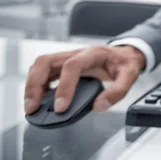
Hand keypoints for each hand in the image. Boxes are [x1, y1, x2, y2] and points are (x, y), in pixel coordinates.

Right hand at [24, 45, 145, 114]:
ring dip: (31, 85)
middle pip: (46, 61)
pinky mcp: (63, 65)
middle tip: (33, 107)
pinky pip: (43, 72)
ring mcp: (67, 57)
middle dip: (35, 84)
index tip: (60, 107)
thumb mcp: (130, 76)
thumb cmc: (125, 63)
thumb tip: (99, 106)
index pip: (72, 66)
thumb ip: (118, 91)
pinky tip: (39, 99)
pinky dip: (37, 85)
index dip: (64, 86)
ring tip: (31, 106)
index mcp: (93, 54)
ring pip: (41, 65)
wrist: (125, 54)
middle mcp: (76, 53)